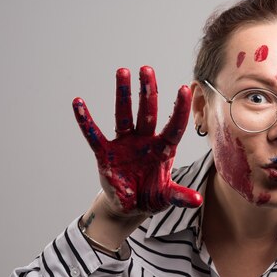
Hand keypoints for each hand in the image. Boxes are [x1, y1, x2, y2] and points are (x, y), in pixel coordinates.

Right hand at [73, 66, 202, 215]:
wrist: (129, 207)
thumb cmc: (150, 197)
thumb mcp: (165, 197)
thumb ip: (179, 196)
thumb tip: (197, 199)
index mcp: (163, 150)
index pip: (174, 126)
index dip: (179, 109)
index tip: (185, 88)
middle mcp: (145, 142)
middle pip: (148, 112)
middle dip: (148, 91)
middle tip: (146, 69)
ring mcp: (125, 145)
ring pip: (124, 115)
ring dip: (123, 95)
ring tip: (122, 71)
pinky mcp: (105, 153)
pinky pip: (94, 135)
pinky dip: (86, 121)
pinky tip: (78, 103)